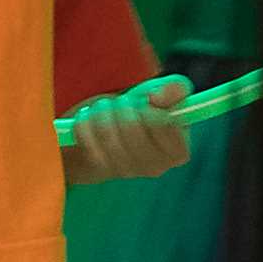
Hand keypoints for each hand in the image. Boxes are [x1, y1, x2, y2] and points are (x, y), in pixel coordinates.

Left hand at [61, 75, 193, 180]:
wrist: (109, 132)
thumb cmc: (142, 113)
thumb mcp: (163, 95)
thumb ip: (174, 89)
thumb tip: (157, 98)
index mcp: (177, 152)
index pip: (166, 126)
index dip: (152, 108)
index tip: (147, 101)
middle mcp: (155, 167)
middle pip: (132, 127)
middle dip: (123, 106)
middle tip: (122, 101)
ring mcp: (126, 171)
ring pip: (107, 133)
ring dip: (102, 111)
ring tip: (104, 108)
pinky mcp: (99, 170)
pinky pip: (87, 140)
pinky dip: (84, 123)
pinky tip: (88, 120)